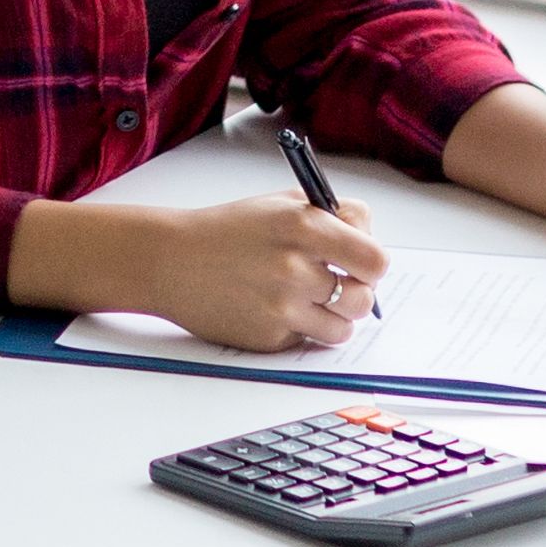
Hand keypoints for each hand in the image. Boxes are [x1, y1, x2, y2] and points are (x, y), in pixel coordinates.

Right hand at [125, 192, 393, 350]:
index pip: (375, 259)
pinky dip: (300, 329)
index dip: (371, 264)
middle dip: (356, 293)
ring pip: (343, 329)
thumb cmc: (227, 230)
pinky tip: (275, 309)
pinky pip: (307, 341)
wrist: (170, 260)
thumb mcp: (279, 204)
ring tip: (310, 300)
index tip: (360, 264)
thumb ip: (332, 217)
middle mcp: (295, 267)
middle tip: (337, 285)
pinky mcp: (268, 338)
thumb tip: (371, 246)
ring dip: (334, 317)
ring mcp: (282, 307)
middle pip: (364, 298)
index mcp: (303, 225)